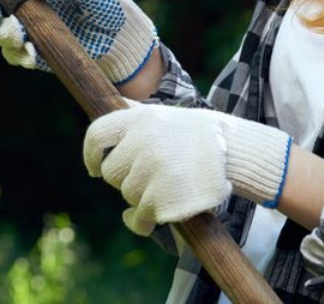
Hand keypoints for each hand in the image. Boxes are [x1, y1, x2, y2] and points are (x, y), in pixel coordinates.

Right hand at [0, 0, 158, 83]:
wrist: (131, 49)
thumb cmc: (113, 9)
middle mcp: (29, 9)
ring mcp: (33, 33)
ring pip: (0, 33)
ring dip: (1, 32)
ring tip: (14, 32)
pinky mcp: (40, 56)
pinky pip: (17, 56)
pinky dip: (17, 54)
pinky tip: (26, 52)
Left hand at [83, 102, 291, 235]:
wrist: (234, 152)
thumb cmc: (198, 133)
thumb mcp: (165, 114)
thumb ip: (136, 112)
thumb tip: (114, 101)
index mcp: (139, 120)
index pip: (97, 134)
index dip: (90, 154)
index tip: (93, 169)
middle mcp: (141, 144)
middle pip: (111, 172)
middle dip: (124, 178)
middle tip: (146, 176)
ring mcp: (150, 173)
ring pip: (127, 194)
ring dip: (139, 197)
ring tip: (163, 188)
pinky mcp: (161, 200)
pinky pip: (138, 218)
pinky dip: (139, 222)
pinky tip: (145, 220)